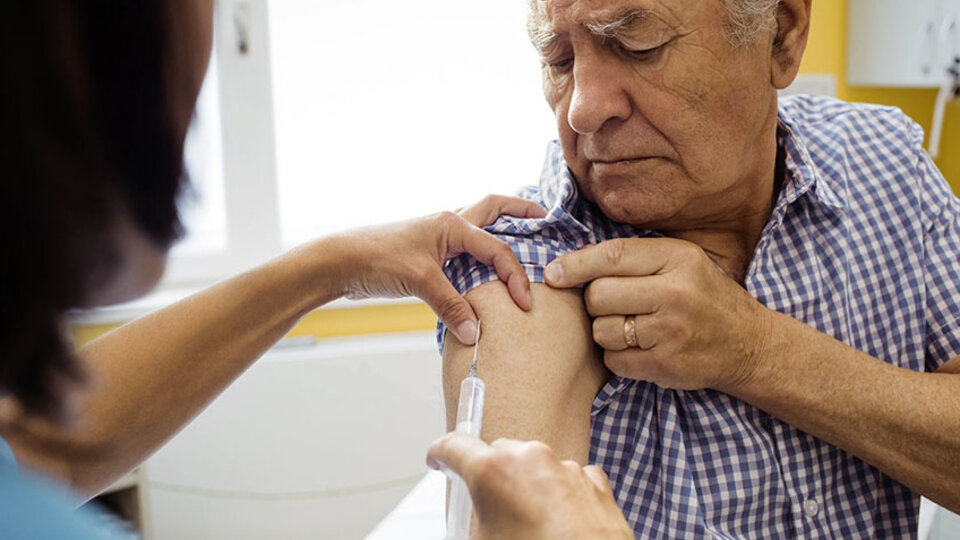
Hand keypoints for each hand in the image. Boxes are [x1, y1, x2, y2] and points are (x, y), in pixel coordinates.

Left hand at [331, 195, 544, 344]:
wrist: (341, 262)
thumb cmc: (377, 259)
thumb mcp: (421, 282)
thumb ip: (452, 307)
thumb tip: (476, 334)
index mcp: (452, 224)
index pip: (497, 249)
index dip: (515, 277)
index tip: (525, 303)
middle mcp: (449, 224)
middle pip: (493, 209)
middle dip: (521, 211)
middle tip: (545, 217)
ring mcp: (438, 238)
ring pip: (479, 227)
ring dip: (501, 229)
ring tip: (525, 236)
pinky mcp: (428, 254)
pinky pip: (464, 250)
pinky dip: (480, 255)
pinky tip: (487, 270)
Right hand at [426, 433, 632, 539]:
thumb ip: (473, 521)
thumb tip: (476, 521)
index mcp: (493, 471)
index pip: (454, 446)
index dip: (441, 454)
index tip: (439, 460)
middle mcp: (531, 459)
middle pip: (498, 453)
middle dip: (490, 475)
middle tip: (489, 508)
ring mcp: (566, 468)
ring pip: (535, 465)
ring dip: (528, 485)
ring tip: (530, 524)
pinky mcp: (595, 483)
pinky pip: (568, 477)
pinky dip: (561, 493)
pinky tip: (560, 522)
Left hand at [544, 237, 770, 391]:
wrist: (748, 345)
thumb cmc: (704, 298)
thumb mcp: (680, 263)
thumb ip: (634, 258)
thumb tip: (570, 262)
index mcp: (678, 258)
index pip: (612, 256)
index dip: (575, 265)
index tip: (553, 273)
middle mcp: (675, 293)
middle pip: (598, 295)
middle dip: (596, 302)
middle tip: (615, 306)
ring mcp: (670, 332)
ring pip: (601, 330)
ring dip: (606, 331)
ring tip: (632, 328)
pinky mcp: (665, 365)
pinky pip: (613, 360)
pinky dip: (618, 357)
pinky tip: (640, 350)